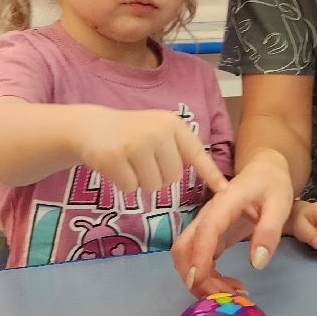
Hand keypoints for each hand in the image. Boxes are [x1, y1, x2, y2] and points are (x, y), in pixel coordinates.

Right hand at [75, 108, 228, 200]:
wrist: (91, 126)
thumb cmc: (132, 133)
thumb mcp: (159, 130)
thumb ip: (180, 149)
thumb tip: (212, 180)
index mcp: (173, 124)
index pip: (196, 154)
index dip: (211, 174)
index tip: (225, 190)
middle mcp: (157, 131)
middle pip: (173, 178)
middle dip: (159, 176)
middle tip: (143, 160)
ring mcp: (136, 144)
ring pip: (153, 186)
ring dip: (141, 182)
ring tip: (130, 162)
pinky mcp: (115, 158)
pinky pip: (131, 188)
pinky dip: (124, 184)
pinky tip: (116, 166)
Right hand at [173, 152, 294, 295]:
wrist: (264, 172)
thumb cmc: (272, 184)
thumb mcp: (280, 203)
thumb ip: (269, 231)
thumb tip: (257, 264)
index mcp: (224, 203)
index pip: (205, 231)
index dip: (199, 256)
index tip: (198, 280)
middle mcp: (207, 216)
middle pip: (184, 248)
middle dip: (195, 276)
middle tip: (224, 297)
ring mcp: (206, 227)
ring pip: (187, 257)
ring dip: (200, 281)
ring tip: (232, 294)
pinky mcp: (210, 238)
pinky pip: (199, 261)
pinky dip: (208, 278)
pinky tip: (231, 286)